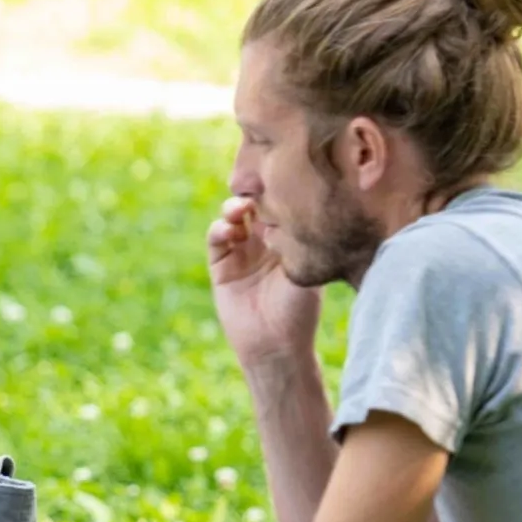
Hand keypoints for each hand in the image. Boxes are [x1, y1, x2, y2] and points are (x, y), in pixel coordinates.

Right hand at [207, 196, 322, 367]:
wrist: (276, 345)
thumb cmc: (300, 310)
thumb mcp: (306, 269)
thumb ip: (295, 238)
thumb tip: (286, 206)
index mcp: (290, 238)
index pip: (281, 203)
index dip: (277, 187)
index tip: (279, 176)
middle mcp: (265, 241)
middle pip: (255, 204)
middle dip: (254, 191)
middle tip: (256, 188)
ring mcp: (241, 251)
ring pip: (233, 217)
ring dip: (234, 207)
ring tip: (240, 209)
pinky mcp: (221, 266)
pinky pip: (216, 239)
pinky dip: (219, 229)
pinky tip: (228, 230)